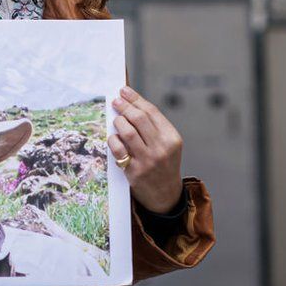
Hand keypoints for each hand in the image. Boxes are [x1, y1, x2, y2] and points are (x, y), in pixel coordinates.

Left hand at [108, 86, 183, 213]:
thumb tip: (129, 103)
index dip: (135, 99)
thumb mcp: (167, 144)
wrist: (166, 194)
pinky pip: (118, 150)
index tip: (124, 91)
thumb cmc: (164, 163)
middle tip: (116, 101)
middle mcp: (162, 148)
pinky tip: (114, 137)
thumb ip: (152, 126)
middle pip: (138, 119)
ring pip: (127, 132)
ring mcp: (148, 160)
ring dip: (118, 122)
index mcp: (172, 138)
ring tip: (116, 119)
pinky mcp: (134, 171)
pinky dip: (113, 140)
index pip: (151, 112)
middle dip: (124, 106)